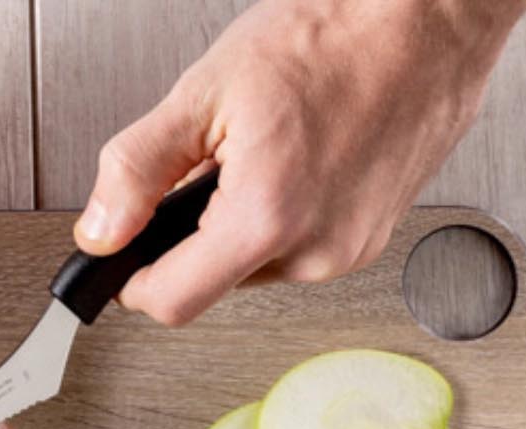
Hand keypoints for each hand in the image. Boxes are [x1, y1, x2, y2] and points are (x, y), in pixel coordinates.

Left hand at [74, 0, 525, 325]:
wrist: (425, 20)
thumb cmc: (333, 38)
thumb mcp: (205, 93)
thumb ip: (137, 171)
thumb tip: (100, 230)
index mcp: (266, 220)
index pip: (170, 303)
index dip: (133, 279)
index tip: (125, 253)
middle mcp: (314, 252)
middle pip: (212, 283)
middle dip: (193, 234)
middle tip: (211, 162)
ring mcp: (349, 252)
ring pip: (256, 267)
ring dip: (240, 224)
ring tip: (265, 151)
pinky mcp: (370, 242)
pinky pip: (299, 250)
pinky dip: (282, 216)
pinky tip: (298, 161)